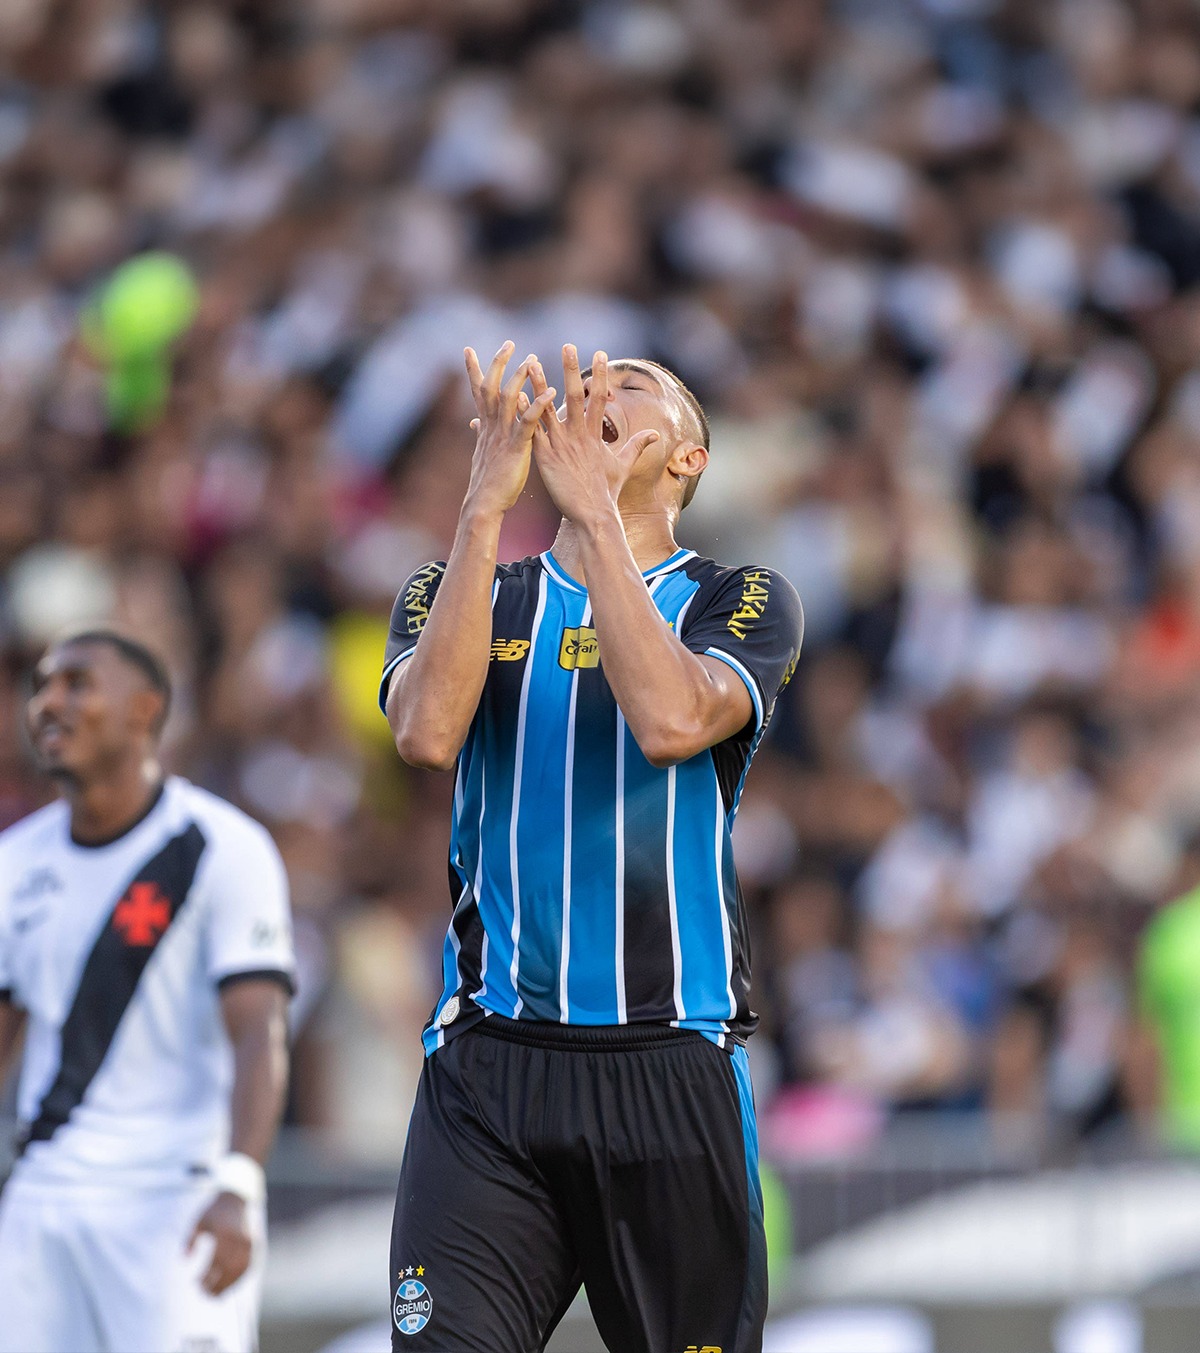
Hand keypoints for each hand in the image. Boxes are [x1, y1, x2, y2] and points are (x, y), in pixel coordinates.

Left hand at [187, 1192, 252, 1295]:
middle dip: (216, 1284)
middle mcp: (240, 1239)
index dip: (206, 1276)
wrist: (236, 1197)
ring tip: (215, 1295)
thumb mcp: (198, 1222)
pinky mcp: (255, 1244)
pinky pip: (248, 1266)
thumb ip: (190, 1239)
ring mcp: (249, 1242)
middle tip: (203, 1293)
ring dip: (228, 1285)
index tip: (195, 1284)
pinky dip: (238, 1278)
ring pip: (239, 1270)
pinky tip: (228, 1285)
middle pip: (228, 1269)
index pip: (215, 1262)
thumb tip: (184, 1260)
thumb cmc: (214, 1211)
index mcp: (225, 1233)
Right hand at [463, 342, 556, 517]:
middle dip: (497, 363)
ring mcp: (502, 436)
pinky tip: (551, 391)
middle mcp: (491, 427)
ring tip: (532, 358)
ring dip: (519, 377)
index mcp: (485, 427)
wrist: (485, 505)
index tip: (468, 349)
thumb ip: (482, 433)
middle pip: (490, 387)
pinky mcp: (516, 447)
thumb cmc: (488, 482)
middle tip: (509, 343)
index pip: (477, 392)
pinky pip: (528, 422)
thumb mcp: (483, 453)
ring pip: (507, 399)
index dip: (473, 370)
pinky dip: (538, 405)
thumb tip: (474, 422)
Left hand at [532, 345, 659, 524]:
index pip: (598, 398)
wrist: (593, 514)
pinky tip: (514, 397)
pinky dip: (524, 413)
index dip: (600, 375)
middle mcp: (578, 435)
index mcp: (595, 435)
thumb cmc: (608, 492)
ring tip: (531, 363)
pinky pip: (533, 431)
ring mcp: (561, 445)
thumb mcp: (624, 465)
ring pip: (548, 409)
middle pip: (576, 395)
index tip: (601, 354)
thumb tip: (655, 434)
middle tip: (568, 345)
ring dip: (539, 384)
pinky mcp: (545, 457)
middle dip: (572, 369)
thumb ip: (637, 445)